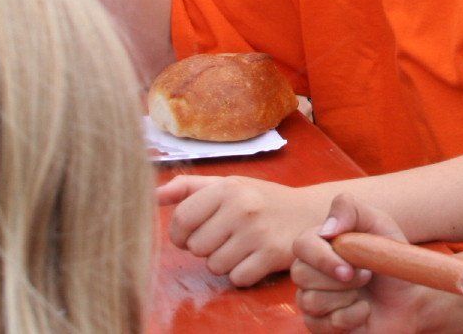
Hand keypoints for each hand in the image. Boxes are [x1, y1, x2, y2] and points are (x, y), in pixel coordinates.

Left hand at [157, 175, 330, 287]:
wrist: (310, 212)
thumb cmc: (262, 200)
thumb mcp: (230, 185)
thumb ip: (189, 187)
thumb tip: (151, 195)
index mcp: (228, 187)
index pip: (181, 220)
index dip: (181, 234)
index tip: (193, 234)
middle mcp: (242, 207)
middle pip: (196, 247)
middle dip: (207, 247)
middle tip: (227, 237)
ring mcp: (257, 233)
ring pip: (214, 266)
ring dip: (225, 262)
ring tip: (242, 247)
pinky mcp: (271, 255)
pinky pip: (236, 278)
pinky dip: (243, 273)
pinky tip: (254, 258)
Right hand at [292, 194, 443, 333]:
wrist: (410, 296)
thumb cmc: (392, 257)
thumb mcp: (380, 224)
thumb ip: (352, 210)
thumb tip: (326, 229)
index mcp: (321, 243)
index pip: (302, 245)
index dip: (321, 258)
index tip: (348, 269)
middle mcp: (311, 271)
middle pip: (300, 274)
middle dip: (338, 279)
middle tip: (367, 276)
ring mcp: (313, 298)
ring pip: (309, 301)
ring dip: (346, 298)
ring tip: (364, 293)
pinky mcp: (321, 325)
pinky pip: (322, 325)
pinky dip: (351, 318)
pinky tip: (364, 311)